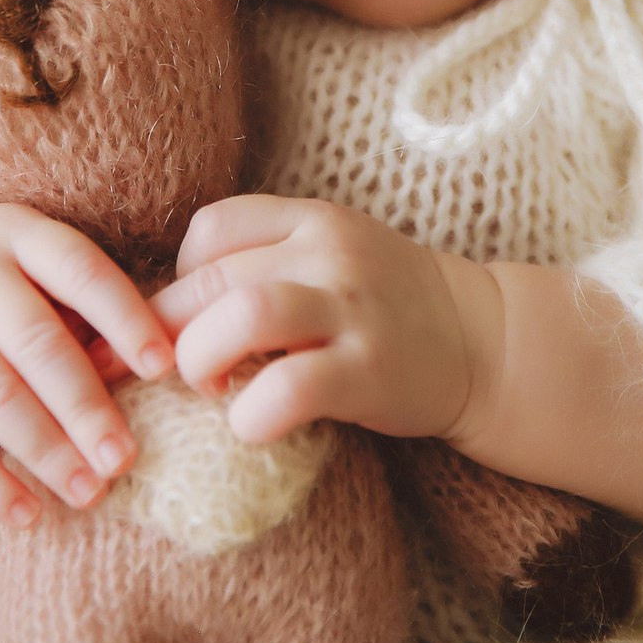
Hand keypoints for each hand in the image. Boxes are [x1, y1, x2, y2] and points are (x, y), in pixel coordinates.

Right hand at [0, 185, 176, 524]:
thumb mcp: (23, 256)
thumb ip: (77, 304)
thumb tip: (152, 370)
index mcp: (18, 232)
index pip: (81, 271)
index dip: (125, 318)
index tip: (163, 368)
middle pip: (36, 342)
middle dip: (85, 406)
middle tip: (123, 459)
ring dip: (43, 449)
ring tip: (87, 493)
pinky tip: (24, 512)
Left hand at [153, 195, 499, 446]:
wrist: (482, 342)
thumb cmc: (383, 307)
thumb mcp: (329, 257)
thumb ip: (262, 263)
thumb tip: (160, 309)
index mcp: (312, 218)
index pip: (209, 230)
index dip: (180, 281)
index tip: (195, 321)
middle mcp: (331, 252)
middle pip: (210, 279)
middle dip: (173, 335)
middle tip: (181, 371)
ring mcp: (353, 308)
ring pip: (243, 317)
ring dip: (202, 360)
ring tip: (211, 387)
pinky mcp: (370, 370)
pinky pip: (289, 389)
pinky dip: (250, 414)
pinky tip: (253, 424)